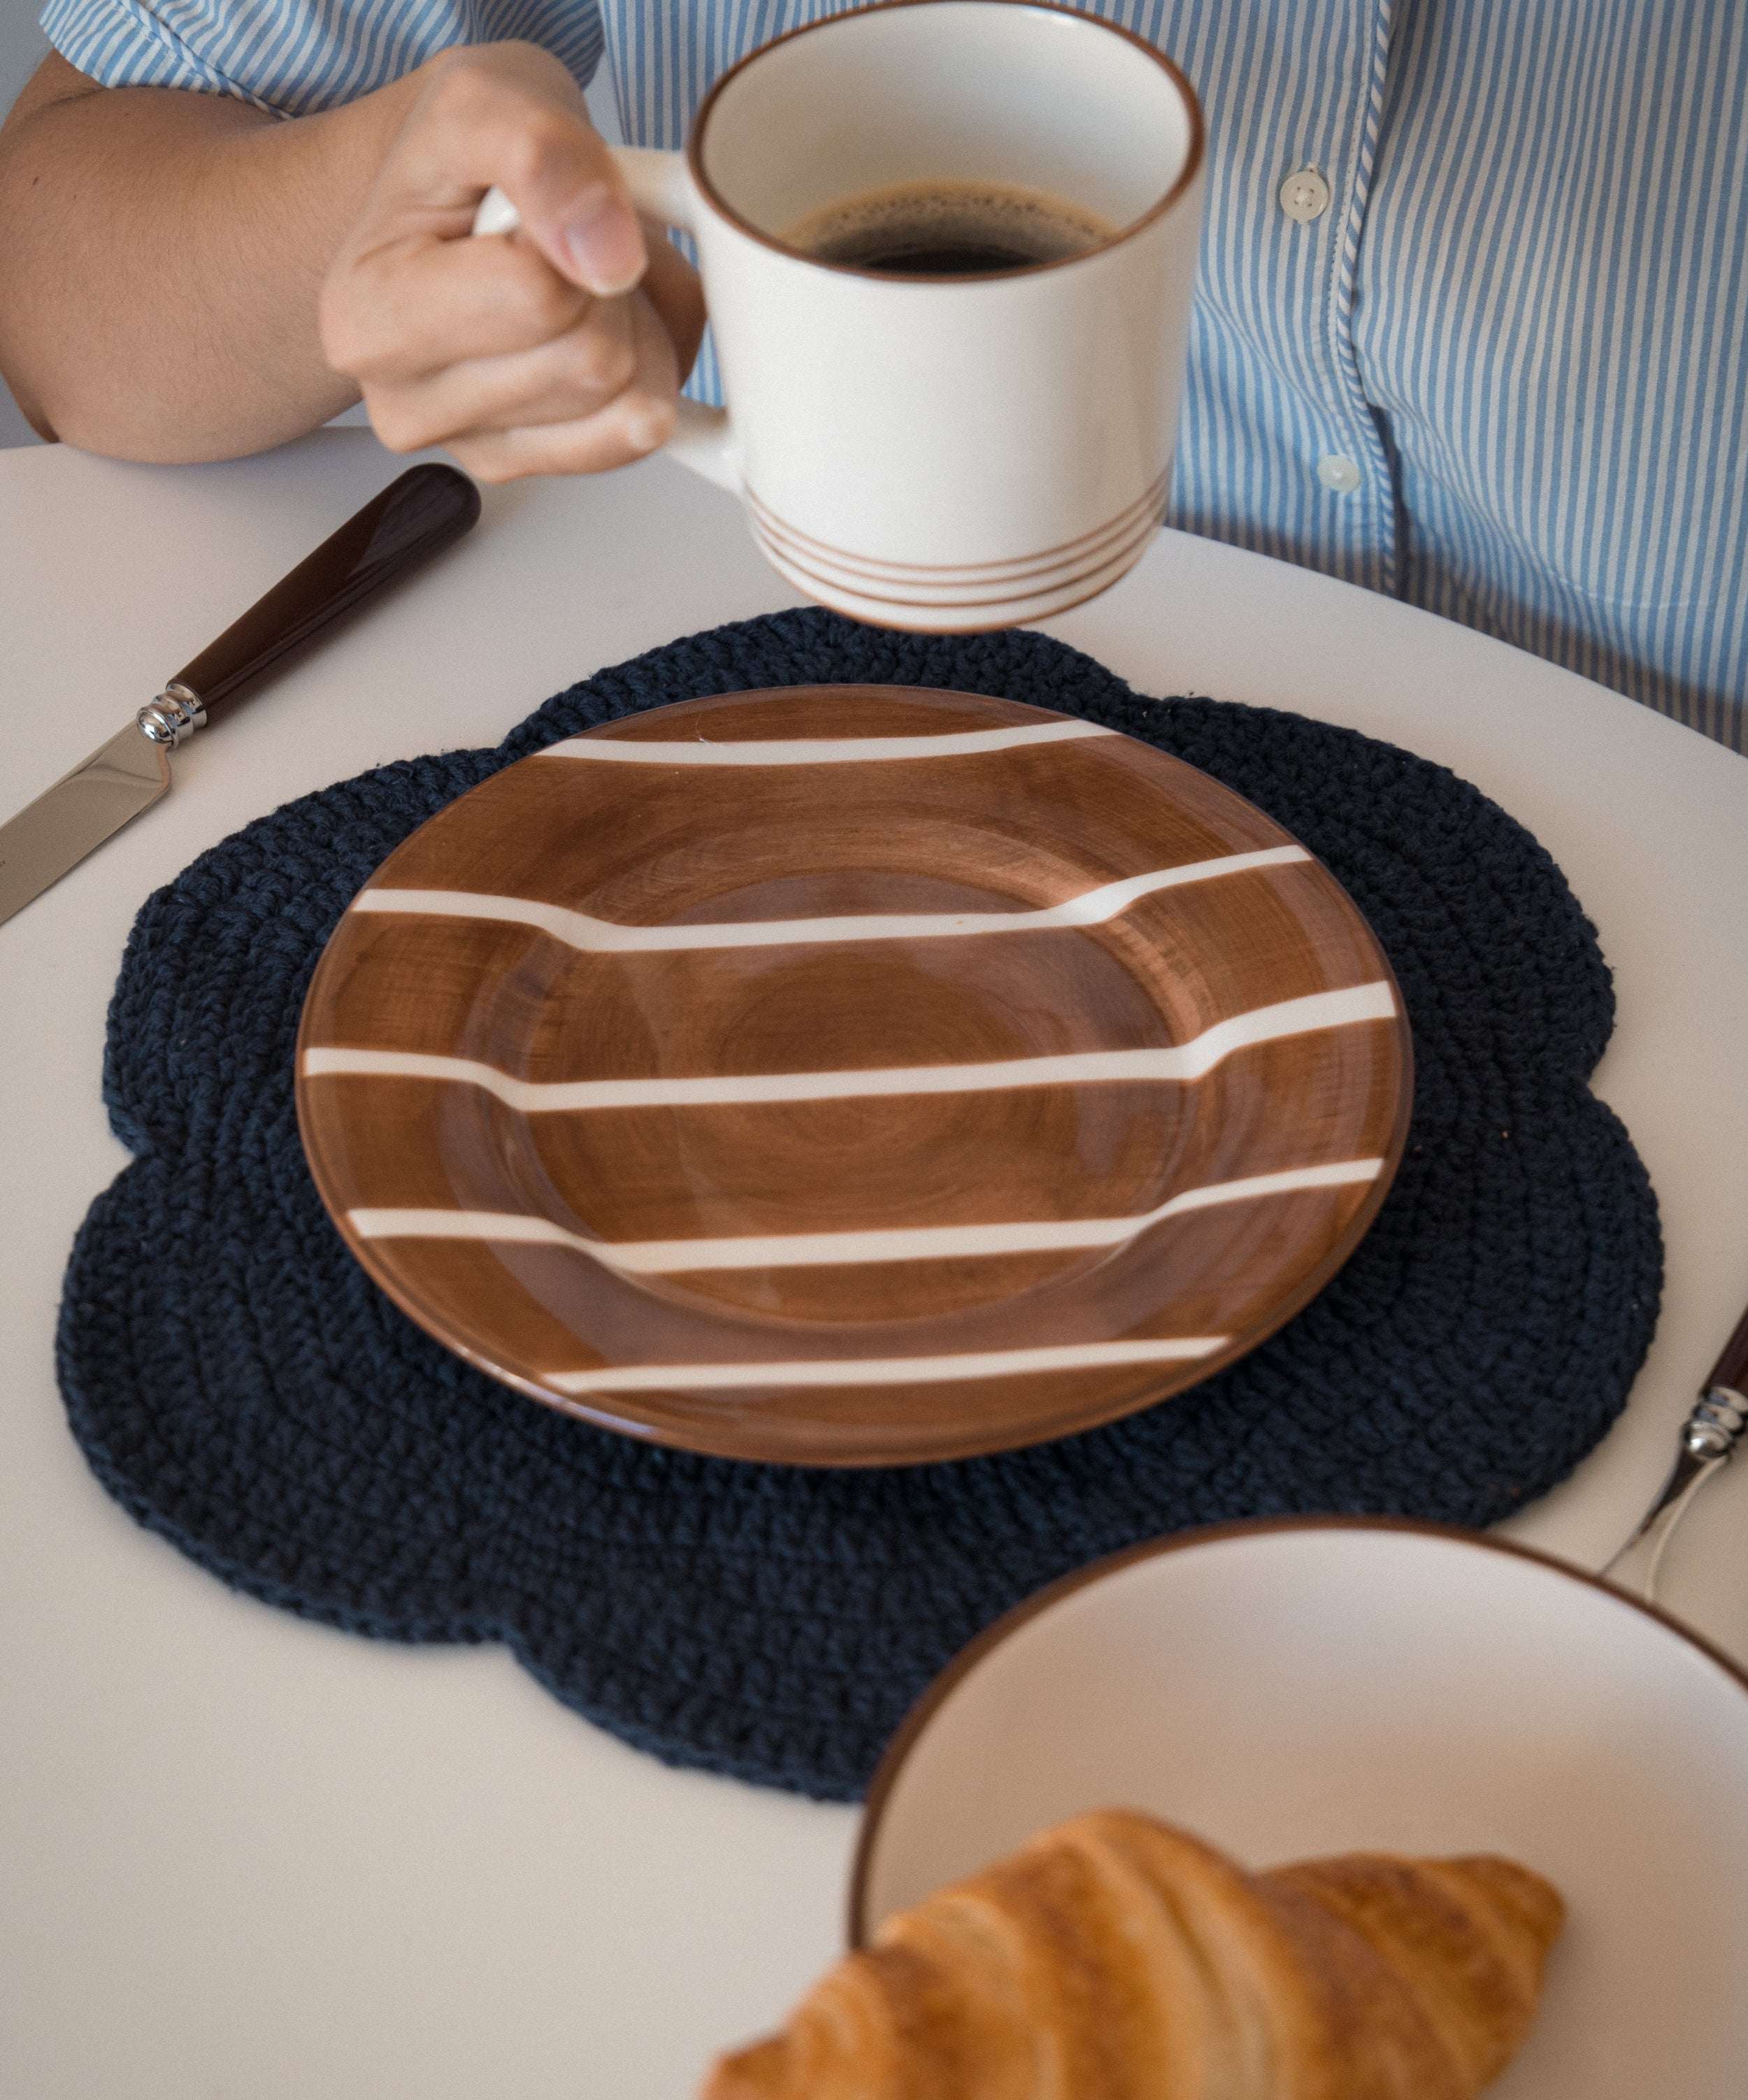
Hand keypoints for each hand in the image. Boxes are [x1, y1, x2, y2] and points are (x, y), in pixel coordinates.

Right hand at [319, 42, 704, 481]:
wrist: (457, 192)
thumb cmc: (461, 155)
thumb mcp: (487, 98)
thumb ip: (543, 156)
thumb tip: (608, 256)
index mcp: (368, 319)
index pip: (541, 296)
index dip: (573, 232)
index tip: (531, 205)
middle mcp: (407, 404)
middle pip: (592, 362)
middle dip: (611, 287)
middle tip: (565, 242)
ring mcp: (475, 450)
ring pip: (631, 402)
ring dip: (637, 325)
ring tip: (575, 277)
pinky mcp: (538, 468)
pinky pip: (643, 436)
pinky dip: (650, 367)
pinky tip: (595, 327)